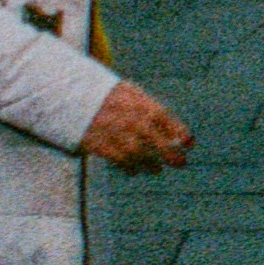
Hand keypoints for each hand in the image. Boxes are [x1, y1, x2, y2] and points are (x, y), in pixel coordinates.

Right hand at [80, 80, 194, 172]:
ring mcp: (117, 134)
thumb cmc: (110, 97)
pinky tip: (135, 170)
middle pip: (158, 143)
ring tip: (156, 169)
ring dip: (150, 165)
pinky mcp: (100, 145)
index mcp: (142, 105)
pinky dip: (130, 168)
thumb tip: (176, 132)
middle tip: (182, 163)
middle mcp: (133, 120)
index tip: (189, 143)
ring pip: (140, 156)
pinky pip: (120, 161)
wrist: (74, 97)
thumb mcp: (132, 94)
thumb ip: (152, 109)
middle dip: (172, 155)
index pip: (167, 120)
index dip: (180, 133)